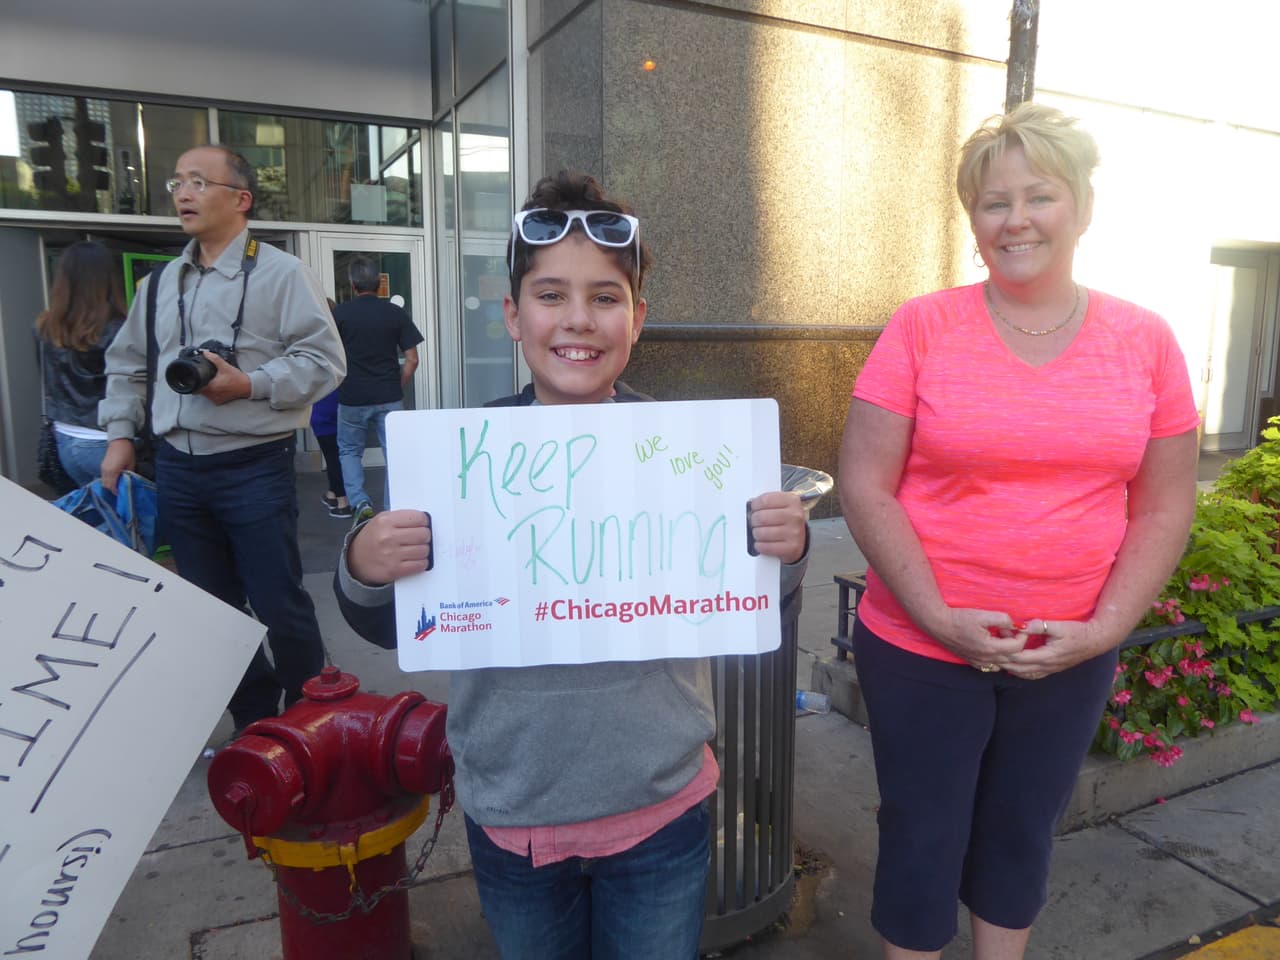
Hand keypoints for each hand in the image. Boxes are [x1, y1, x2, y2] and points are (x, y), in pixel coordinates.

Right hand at [100, 438, 135, 494]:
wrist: (119, 441)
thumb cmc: (127, 452)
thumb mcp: (131, 464)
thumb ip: (129, 475)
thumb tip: (129, 482)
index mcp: (113, 471)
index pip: (112, 486)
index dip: (117, 491)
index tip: (122, 494)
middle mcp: (106, 471)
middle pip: (106, 485)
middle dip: (113, 489)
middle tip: (120, 490)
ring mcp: (103, 468)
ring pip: (103, 482)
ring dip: (110, 485)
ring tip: (118, 485)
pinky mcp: (102, 466)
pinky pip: (103, 477)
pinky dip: (108, 480)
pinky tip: (115, 480)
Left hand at [197, 351, 252, 404]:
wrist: (247, 386)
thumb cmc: (236, 378)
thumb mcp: (225, 366)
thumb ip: (214, 359)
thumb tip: (205, 353)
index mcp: (211, 387)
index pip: (195, 387)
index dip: (193, 382)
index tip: (194, 378)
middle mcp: (212, 395)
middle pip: (199, 390)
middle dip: (199, 384)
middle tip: (203, 378)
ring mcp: (215, 399)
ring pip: (204, 394)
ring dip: (205, 389)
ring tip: (210, 382)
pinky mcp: (219, 401)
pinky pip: (210, 397)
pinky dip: (210, 393)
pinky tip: (215, 388)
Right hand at [348, 509, 432, 585]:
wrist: (356, 559)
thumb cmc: (373, 538)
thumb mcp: (382, 520)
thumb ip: (402, 518)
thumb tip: (425, 521)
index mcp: (386, 521)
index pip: (419, 518)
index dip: (424, 522)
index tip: (422, 525)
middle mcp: (388, 537)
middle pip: (424, 534)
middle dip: (425, 536)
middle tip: (420, 538)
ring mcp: (391, 554)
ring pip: (424, 550)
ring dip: (423, 550)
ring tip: (415, 549)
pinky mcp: (394, 570)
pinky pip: (420, 565)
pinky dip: (421, 563)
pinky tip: (414, 559)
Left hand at [748, 491, 806, 563]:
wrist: (801, 539)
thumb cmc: (787, 520)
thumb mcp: (783, 505)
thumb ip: (768, 503)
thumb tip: (750, 507)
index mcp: (792, 501)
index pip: (765, 500)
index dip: (755, 505)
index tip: (754, 508)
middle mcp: (794, 516)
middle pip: (761, 517)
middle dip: (754, 520)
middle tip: (755, 522)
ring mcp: (793, 532)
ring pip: (762, 533)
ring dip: (756, 534)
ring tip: (759, 533)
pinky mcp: (791, 548)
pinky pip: (766, 547)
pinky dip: (759, 546)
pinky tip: (761, 543)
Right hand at [925, 607, 1026, 668]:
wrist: (939, 625)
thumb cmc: (959, 618)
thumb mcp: (982, 615)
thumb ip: (1002, 619)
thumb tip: (1017, 624)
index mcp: (990, 647)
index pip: (1017, 647)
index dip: (1021, 636)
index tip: (1017, 626)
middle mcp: (987, 659)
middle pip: (1014, 658)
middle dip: (1017, 644)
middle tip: (1010, 631)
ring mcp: (980, 663)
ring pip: (1005, 665)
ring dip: (1009, 653)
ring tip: (1003, 639)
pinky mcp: (974, 663)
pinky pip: (993, 667)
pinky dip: (999, 660)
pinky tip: (995, 648)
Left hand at [999, 618, 1113, 679]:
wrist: (1095, 641)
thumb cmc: (1078, 631)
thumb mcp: (1059, 626)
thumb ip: (1041, 626)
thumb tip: (1024, 625)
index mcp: (1047, 656)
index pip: (1020, 657)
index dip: (1006, 651)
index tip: (996, 643)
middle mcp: (1047, 666)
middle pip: (1019, 668)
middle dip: (1003, 661)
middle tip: (989, 654)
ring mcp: (1050, 669)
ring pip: (1025, 674)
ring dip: (1010, 668)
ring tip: (997, 661)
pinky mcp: (1052, 668)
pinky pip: (1032, 674)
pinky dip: (1020, 672)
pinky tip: (1014, 667)